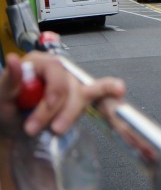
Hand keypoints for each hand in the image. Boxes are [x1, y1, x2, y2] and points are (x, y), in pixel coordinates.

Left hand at [0, 52, 125, 136]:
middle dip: (58, 109)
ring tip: (55, 130)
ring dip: (71, 113)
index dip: (55, 88)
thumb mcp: (1, 96)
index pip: (56, 70)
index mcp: (39, 63)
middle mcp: (58, 70)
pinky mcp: (80, 97)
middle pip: (70, 84)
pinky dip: (109, 90)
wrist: (13, 130)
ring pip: (82, 94)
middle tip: (35, 128)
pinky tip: (119, 90)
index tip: (48, 105)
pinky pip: (98, 91)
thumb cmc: (7, 109)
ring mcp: (71, 84)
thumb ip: (9, 80)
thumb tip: (13, 59)